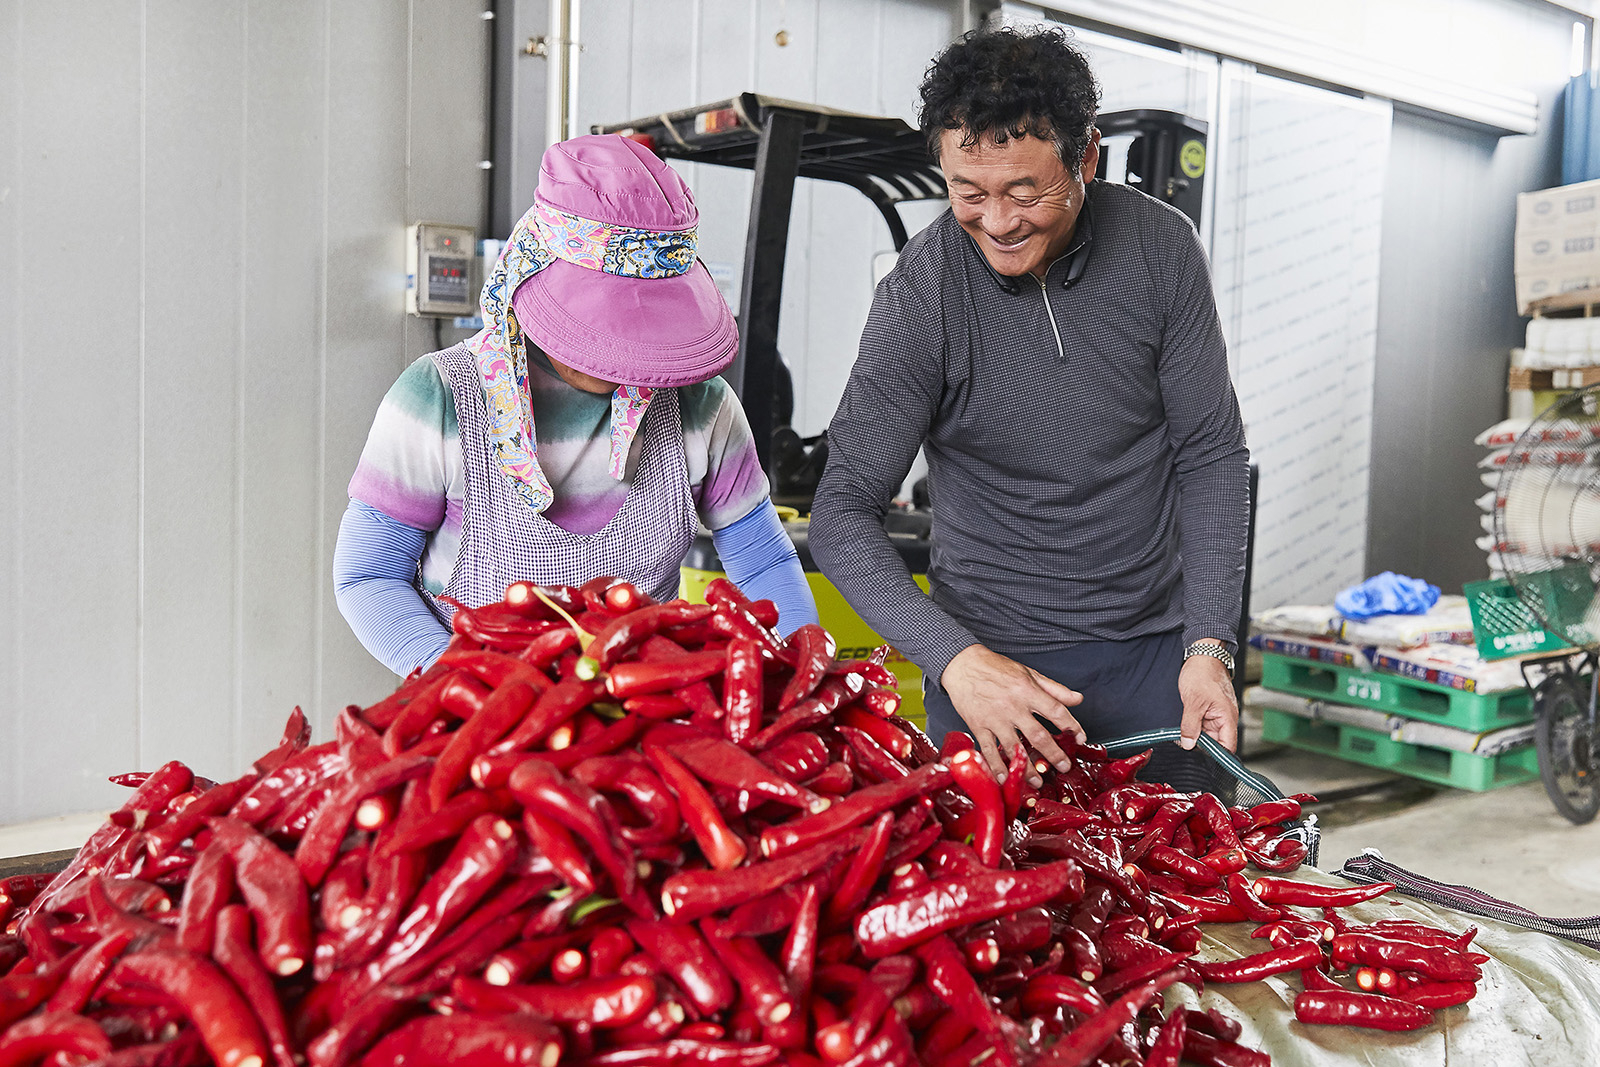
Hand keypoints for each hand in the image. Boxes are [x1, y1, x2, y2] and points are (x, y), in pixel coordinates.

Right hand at [940, 644, 1084, 783]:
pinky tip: (1005, 779)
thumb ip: (1054, 688)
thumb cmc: (996, 668)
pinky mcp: (978, 726)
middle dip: (1054, 754)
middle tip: (1064, 767)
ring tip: (1038, 781)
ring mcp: (994, 718)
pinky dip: (997, 767)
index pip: (1056, 711)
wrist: (962, 665)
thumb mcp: (1028, 673)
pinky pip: (989, 750)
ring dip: (1027, 768)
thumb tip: (1078, 699)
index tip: (1080, 738)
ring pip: (1014, 748)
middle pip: (1038, 736)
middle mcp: (1013, 706)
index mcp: (1027, 691)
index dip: (1071, 726)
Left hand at [1178, 654, 1238, 751]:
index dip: (1217, 756)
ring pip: (1208, 734)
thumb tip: (1189, 744)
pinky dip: (1194, 728)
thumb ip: (1191, 725)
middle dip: (1202, 746)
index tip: (1201, 760)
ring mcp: (1217, 714)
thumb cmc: (1202, 673)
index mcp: (1227, 717)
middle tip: (1185, 746)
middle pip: (1217, 742)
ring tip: (1182, 736)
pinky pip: (1203, 725)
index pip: (1228, 746)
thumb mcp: (1193, 702)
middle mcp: (1225, 717)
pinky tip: (1184, 729)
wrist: (1202, 655)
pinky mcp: (1208, 710)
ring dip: (1196, 737)